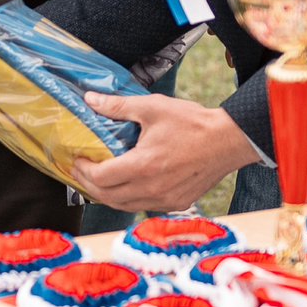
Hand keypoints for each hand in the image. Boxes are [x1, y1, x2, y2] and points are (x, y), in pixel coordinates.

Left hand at [71, 93, 259, 213]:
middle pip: (107, 196)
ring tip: (97, 179)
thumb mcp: (152, 108)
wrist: (229, 141)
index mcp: (143, 166)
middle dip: (88, 184)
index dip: (83, 170)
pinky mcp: (176, 203)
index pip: (100, 178)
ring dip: (106, 194)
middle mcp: (152, 189)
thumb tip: (90, 100)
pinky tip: (124, 185)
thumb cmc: (193, 123)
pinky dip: (127, 198)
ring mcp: (165, 200)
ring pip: (123, 206)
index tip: (77, 158)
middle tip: (80, 169)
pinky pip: (142, 206)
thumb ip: (118, 106)